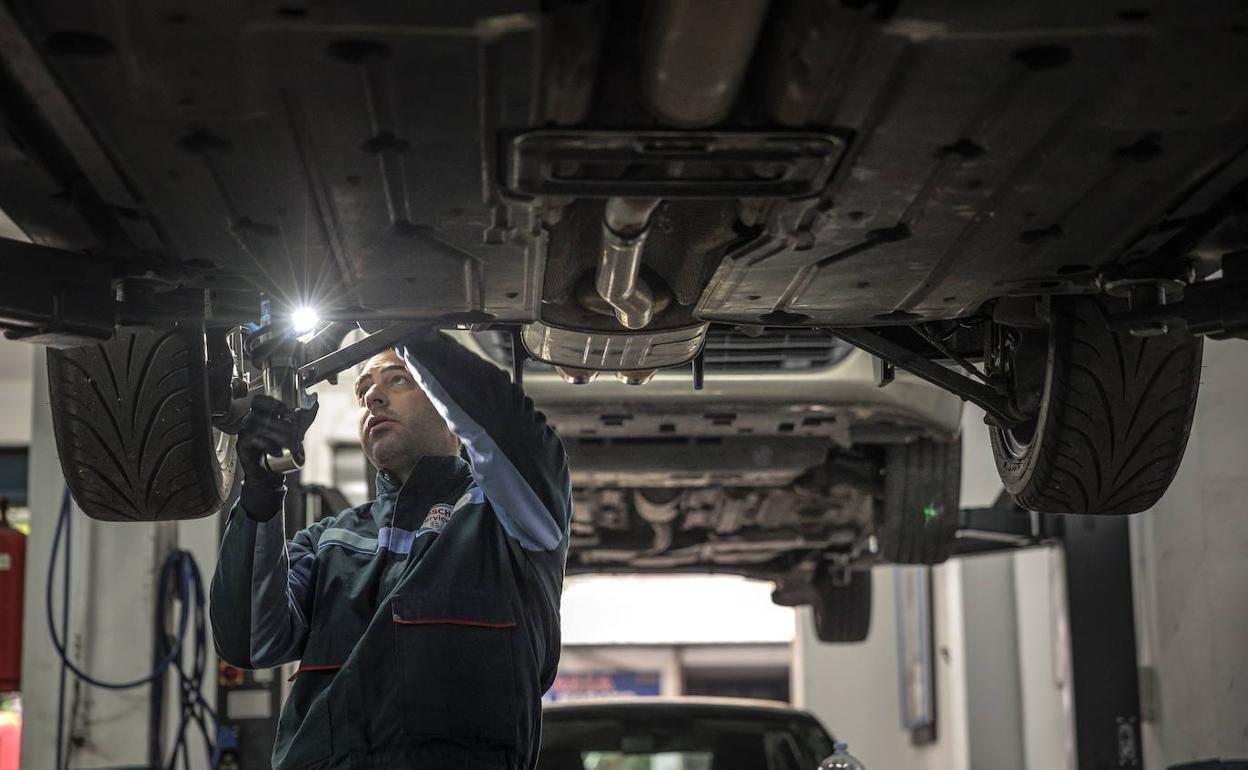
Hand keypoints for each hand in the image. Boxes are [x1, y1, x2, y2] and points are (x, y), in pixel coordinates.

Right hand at [236, 395, 317, 520]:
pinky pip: (254, 441)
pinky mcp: (242, 446)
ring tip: (290, 444)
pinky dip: (268, 446)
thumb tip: (316, 404)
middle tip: (295, 432)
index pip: (258, 400)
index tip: (285, 410)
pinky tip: (278, 452)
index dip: (270, 402)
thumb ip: (305, 418)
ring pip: (258, 427)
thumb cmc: (279, 447)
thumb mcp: (295, 432)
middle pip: (262, 415)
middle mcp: (250, 421)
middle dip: (282, 424)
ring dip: (278, 435)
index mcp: (260, 414)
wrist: (269, 471)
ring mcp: (244, 433)